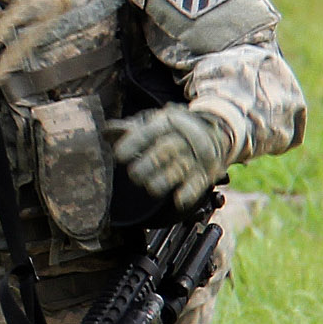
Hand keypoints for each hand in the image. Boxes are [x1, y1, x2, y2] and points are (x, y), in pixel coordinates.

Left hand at [106, 108, 228, 209]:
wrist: (216, 131)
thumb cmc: (174, 130)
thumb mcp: (155, 124)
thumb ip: (130, 130)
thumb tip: (105, 132)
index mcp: (167, 123)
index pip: (148, 132)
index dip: (133, 143)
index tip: (118, 155)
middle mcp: (183, 138)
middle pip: (166, 149)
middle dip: (149, 162)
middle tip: (133, 175)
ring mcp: (195, 156)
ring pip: (180, 167)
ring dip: (165, 179)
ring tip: (151, 188)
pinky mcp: (206, 172)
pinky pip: (198, 183)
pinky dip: (189, 192)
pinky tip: (178, 200)